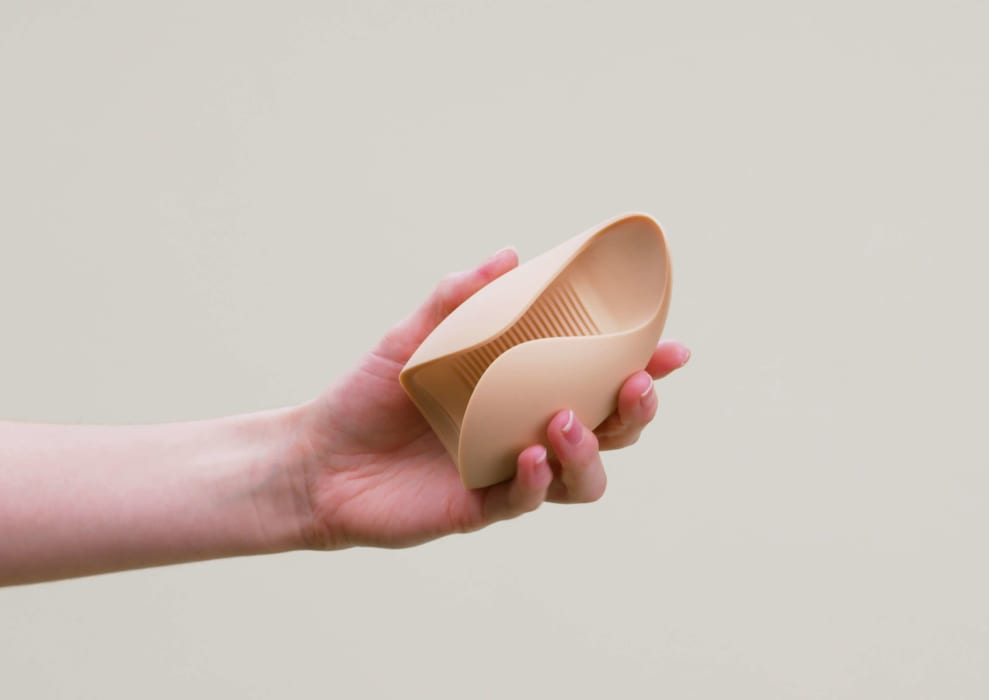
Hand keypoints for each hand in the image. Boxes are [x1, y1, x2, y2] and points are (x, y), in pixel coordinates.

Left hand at [286, 247, 689, 548]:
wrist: (317, 456)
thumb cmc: (370, 395)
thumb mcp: (412, 337)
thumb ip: (457, 298)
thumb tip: (508, 256)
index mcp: (527, 392)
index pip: (600, 380)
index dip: (644, 366)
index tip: (671, 346)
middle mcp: (530, 434)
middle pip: (611, 432)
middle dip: (636, 411)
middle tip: (634, 384)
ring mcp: (510, 474)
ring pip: (582, 478)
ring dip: (588, 451)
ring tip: (564, 421)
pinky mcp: (480, 508)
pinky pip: (524, 500)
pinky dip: (534, 480)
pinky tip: (526, 456)